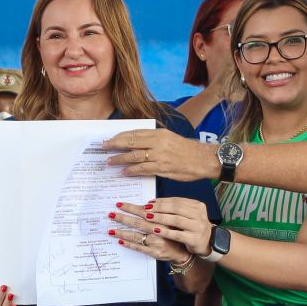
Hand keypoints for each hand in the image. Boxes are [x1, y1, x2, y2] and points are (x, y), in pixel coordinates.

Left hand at [103, 128, 220, 181]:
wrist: (203, 160)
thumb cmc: (186, 149)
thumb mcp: (169, 138)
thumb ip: (153, 139)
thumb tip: (134, 142)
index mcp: (159, 133)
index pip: (134, 133)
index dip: (120, 136)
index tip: (109, 139)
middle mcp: (158, 143)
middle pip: (131, 143)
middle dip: (115, 145)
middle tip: (103, 148)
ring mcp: (160, 156)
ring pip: (134, 156)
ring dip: (119, 159)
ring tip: (109, 161)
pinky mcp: (162, 168)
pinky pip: (142, 169)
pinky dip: (131, 170)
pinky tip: (123, 172)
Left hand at [107, 200, 195, 262]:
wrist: (182, 251)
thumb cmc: (174, 232)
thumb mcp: (169, 220)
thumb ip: (158, 213)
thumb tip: (144, 204)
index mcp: (163, 220)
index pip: (144, 212)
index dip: (131, 208)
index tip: (120, 204)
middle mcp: (160, 231)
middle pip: (138, 223)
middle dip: (123, 218)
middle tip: (111, 214)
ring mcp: (156, 243)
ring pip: (136, 236)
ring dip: (122, 233)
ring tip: (110, 230)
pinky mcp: (154, 253)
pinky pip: (139, 248)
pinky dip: (129, 244)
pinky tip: (120, 241)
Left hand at [136, 197, 212, 255]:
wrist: (208, 242)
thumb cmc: (194, 227)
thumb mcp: (189, 215)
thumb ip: (176, 208)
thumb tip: (154, 203)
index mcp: (198, 206)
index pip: (177, 201)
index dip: (162, 201)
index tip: (150, 202)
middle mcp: (199, 215)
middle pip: (176, 208)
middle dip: (159, 208)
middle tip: (146, 209)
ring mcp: (198, 227)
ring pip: (176, 220)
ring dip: (160, 218)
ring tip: (148, 217)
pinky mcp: (195, 239)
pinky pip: (177, 234)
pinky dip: (165, 232)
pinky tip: (155, 230)